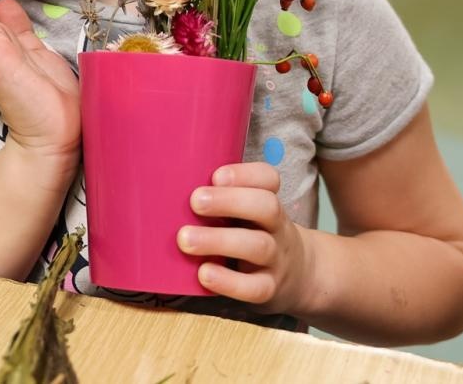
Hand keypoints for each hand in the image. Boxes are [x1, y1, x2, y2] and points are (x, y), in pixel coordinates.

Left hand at [179, 162, 311, 312]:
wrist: (301, 277)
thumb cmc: (254, 235)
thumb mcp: (247, 213)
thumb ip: (218, 200)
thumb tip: (162, 188)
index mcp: (267, 202)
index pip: (268, 179)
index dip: (245, 174)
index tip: (215, 175)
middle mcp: (276, 227)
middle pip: (266, 207)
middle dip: (229, 201)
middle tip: (194, 201)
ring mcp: (276, 259)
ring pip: (258, 246)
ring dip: (219, 240)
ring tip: (185, 239)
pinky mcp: (270, 289)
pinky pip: (255, 287)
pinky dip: (229, 282)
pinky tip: (203, 274)